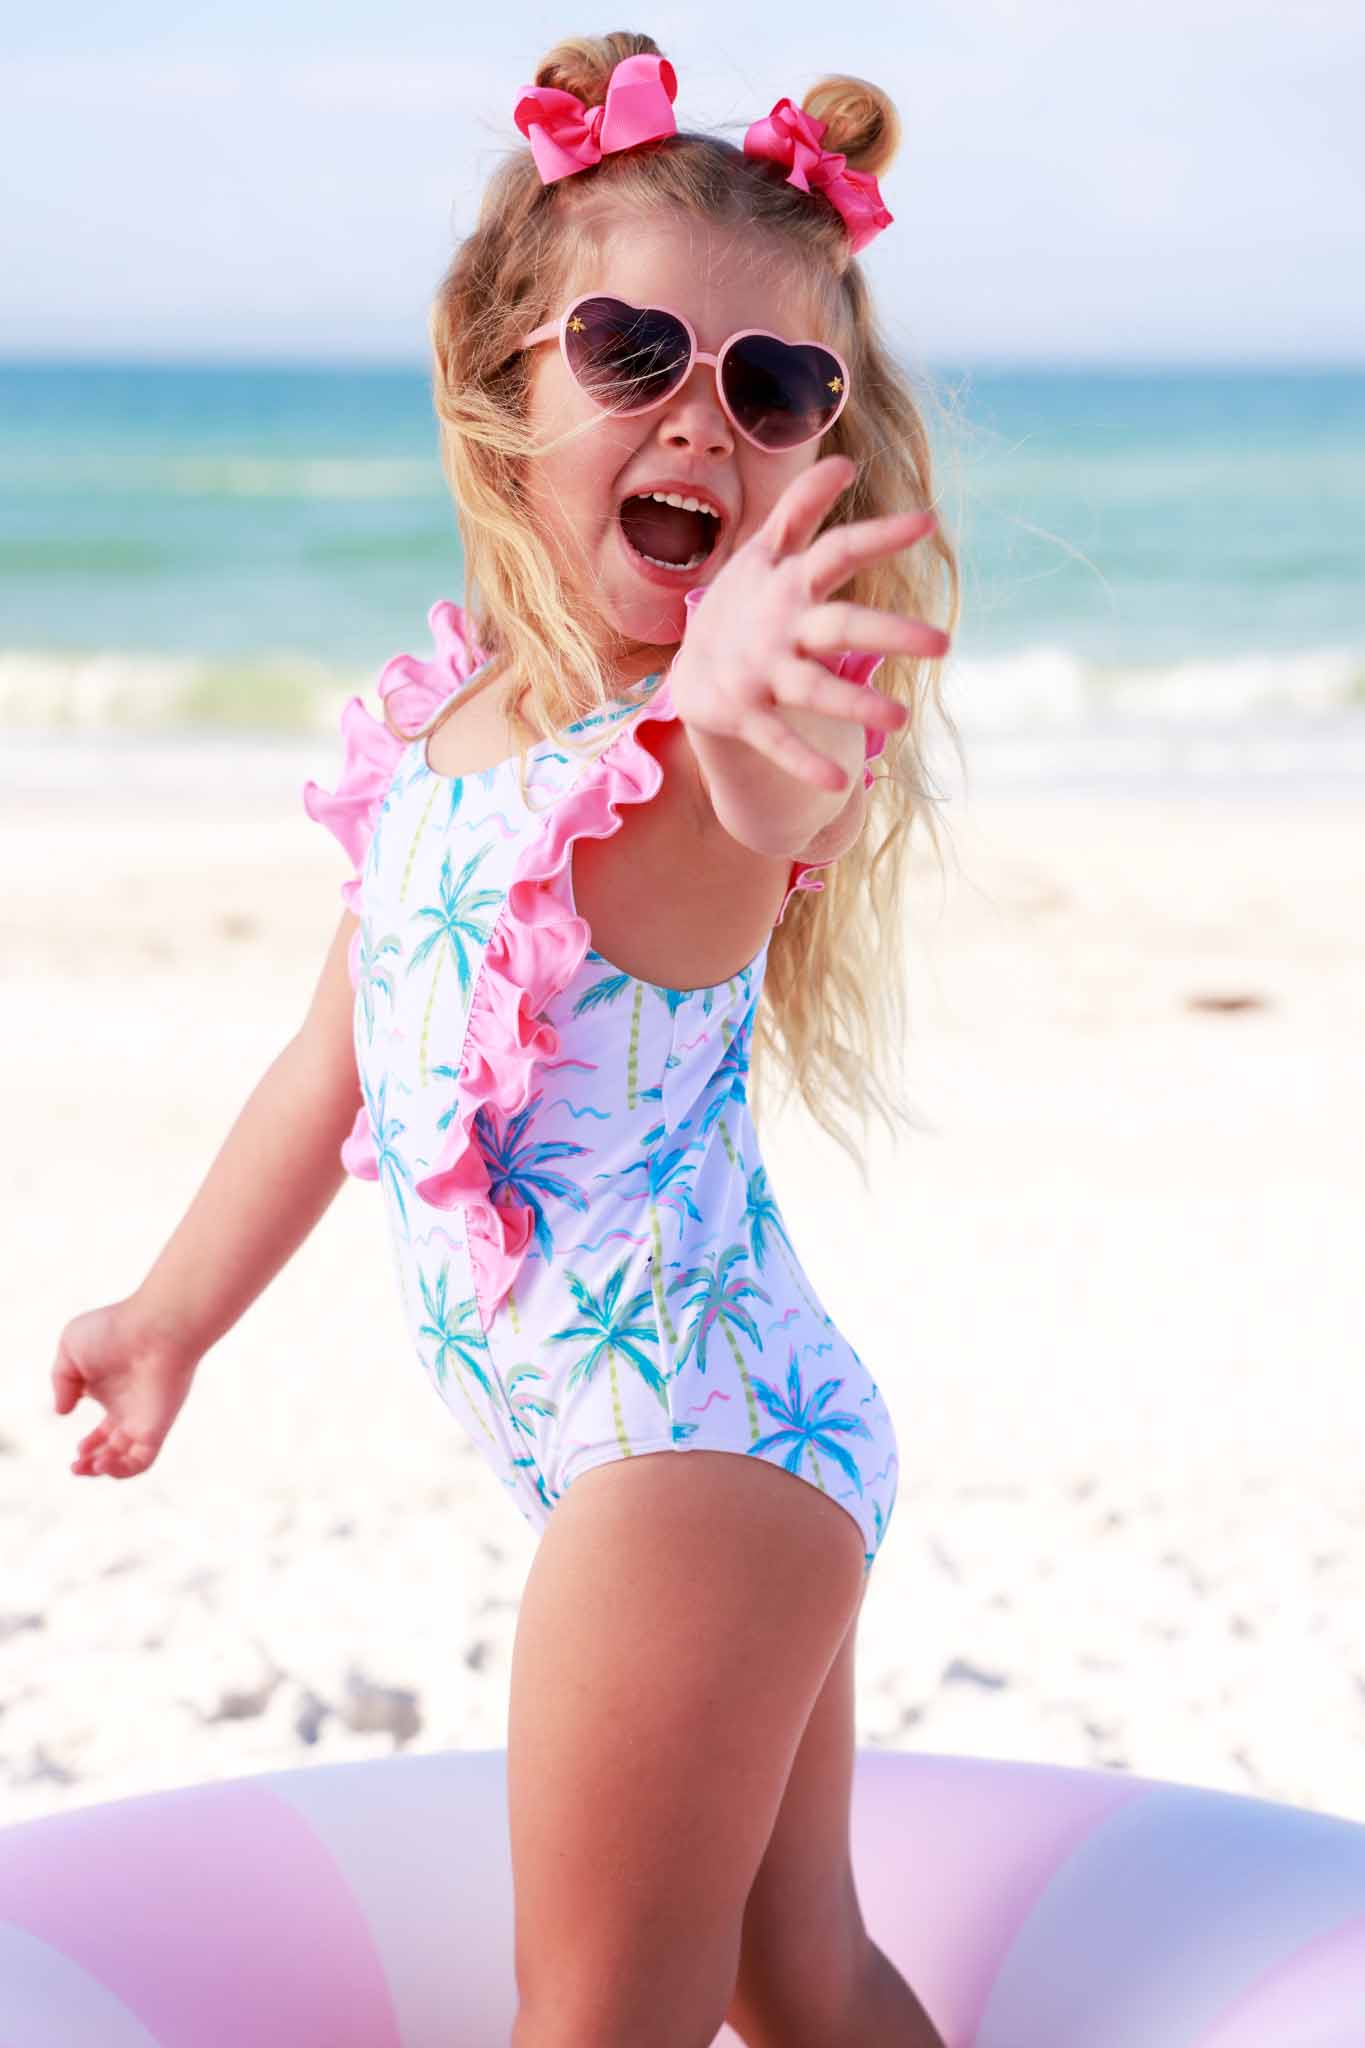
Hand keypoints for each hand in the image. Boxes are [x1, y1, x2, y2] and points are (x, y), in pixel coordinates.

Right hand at [52, 1299, 200, 1479]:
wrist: (156, 1329)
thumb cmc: (115, 1330)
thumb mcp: (71, 1349)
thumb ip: (61, 1381)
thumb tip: (62, 1412)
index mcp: (112, 1391)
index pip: (104, 1429)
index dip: (89, 1445)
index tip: (79, 1446)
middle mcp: (130, 1408)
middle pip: (114, 1448)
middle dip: (91, 1463)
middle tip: (76, 1466)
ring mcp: (143, 1419)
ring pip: (127, 1459)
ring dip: (103, 1470)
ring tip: (85, 1466)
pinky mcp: (156, 1427)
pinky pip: (142, 1461)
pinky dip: (121, 1471)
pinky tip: (102, 1462)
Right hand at [669, 454, 949, 790]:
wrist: (692, 670)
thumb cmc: (746, 603)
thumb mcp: (766, 553)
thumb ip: (801, 507)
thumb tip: (843, 458)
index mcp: (788, 583)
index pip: (837, 551)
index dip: (878, 536)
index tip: (928, 522)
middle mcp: (778, 625)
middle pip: (838, 626)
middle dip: (886, 633)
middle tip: (943, 645)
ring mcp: (760, 672)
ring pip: (812, 689)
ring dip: (854, 703)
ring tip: (901, 720)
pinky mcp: (743, 714)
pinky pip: (777, 740)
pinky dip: (804, 760)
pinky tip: (841, 781)